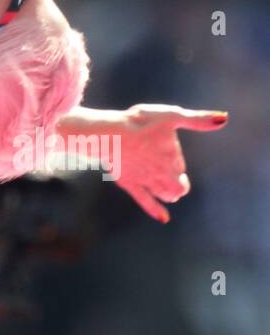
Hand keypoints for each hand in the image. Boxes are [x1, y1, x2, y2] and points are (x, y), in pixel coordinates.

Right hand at [112, 105, 227, 222]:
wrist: (110, 135)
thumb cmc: (141, 122)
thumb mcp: (173, 115)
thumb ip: (198, 120)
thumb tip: (224, 119)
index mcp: (172, 155)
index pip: (179, 167)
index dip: (176, 164)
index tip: (170, 159)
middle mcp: (161, 171)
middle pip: (177, 185)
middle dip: (178, 186)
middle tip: (177, 186)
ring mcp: (145, 179)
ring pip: (164, 194)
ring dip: (170, 195)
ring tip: (171, 195)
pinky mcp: (130, 184)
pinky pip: (145, 201)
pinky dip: (156, 210)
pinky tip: (164, 218)